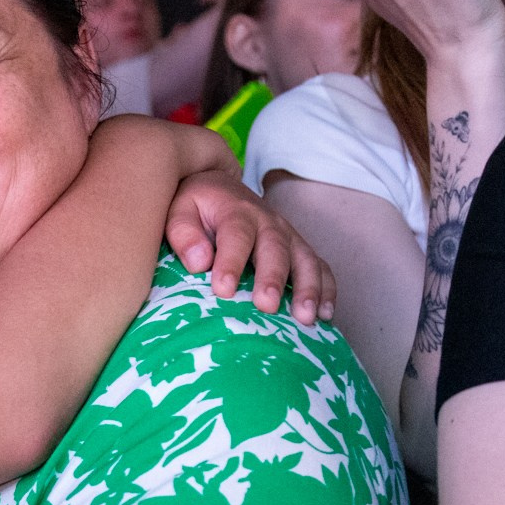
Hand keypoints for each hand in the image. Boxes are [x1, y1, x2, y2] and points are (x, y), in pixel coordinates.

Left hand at [166, 166, 334, 323]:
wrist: (218, 187)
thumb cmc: (194, 207)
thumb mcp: (179, 211)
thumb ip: (184, 234)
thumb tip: (198, 262)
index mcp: (235, 211)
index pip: (235, 235)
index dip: (231, 262)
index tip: (223, 290)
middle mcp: (267, 220)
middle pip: (275, 248)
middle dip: (273, 278)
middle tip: (267, 306)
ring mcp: (287, 234)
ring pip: (304, 258)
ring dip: (308, 288)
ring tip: (305, 317)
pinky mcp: (297, 248)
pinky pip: (319, 266)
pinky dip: (326, 289)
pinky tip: (326, 314)